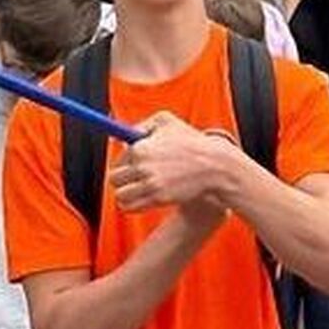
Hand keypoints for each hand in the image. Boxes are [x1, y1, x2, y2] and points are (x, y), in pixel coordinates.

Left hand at [110, 113, 231, 211]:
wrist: (213, 165)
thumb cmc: (191, 141)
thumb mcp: (166, 121)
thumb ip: (142, 125)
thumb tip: (121, 139)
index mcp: (140, 148)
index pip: (118, 160)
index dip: (124, 163)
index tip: (131, 166)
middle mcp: (142, 167)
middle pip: (114, 178)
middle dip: (122, 179)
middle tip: (132, 179)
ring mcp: (150, 184)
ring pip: (120, 195)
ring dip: (125, 194)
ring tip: (137, 191)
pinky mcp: (158, 199)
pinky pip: (131, 207)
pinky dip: (132, 205)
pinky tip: (142, 199)